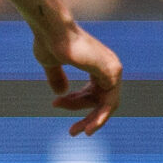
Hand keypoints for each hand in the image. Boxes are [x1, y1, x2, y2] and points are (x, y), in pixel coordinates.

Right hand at [33, 19, 122, 136]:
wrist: (52, 30)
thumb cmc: (49, 42)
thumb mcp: (51, 64)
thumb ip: (57, 77)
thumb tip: (60, 94)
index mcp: (96, 64)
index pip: (93, 91)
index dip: (75, 102)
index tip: (55, 105)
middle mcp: (109, 66)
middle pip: (101, 100)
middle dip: (87, 117)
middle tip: (72, 132)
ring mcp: (113, 69)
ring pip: (107, 105)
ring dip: (92, 121)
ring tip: (75, 132)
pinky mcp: (112, 73)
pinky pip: (110, 104)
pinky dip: (100, 118)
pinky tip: (88, 128)